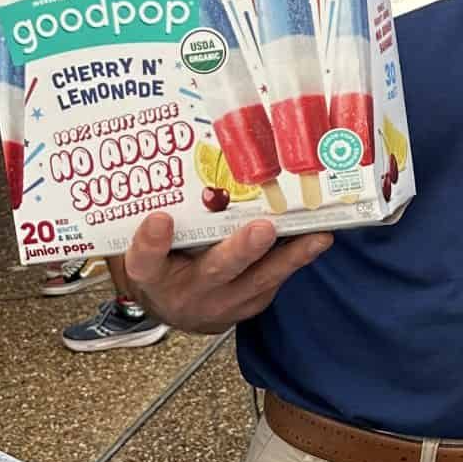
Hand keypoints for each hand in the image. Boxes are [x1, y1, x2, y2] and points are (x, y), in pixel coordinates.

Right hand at [124, 213, 330, 333]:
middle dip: (241, 249)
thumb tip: (193, 155)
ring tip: (317, 236)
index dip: (151, 242)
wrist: (178, 306)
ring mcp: (221, 303)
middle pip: (213, 270)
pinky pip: (274, 281)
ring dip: (289, 257)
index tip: (161, 218)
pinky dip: (296, 259)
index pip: (145, 260)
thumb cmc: (167, 261)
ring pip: (258, 280)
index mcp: (152, 273)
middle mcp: (186, 291)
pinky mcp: (249, 305)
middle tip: (263, 229)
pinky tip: (317, 238)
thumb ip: (170, 212)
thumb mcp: (154, 243)